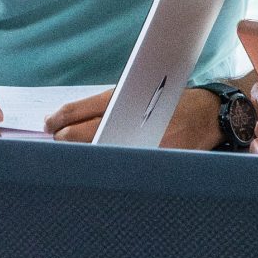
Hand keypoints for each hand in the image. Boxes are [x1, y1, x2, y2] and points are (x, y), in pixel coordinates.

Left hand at [47, 85, 220, 149]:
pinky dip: (107, 166)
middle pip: (83, 134)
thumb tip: (66, 119)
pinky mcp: (153, 160)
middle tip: (57, 139)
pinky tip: (99, 166)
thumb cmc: (169, 100)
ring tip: (74, 154)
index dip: (60, 119)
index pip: (80, 111)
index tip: (49, 124)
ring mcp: (141, 142)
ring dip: (83, 154)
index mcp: (126, 97)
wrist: (208, 114)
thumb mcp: (138, 91)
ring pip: (99, 153)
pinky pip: (122, 166)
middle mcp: (132, 119)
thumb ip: (106, 105)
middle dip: (65, 138)